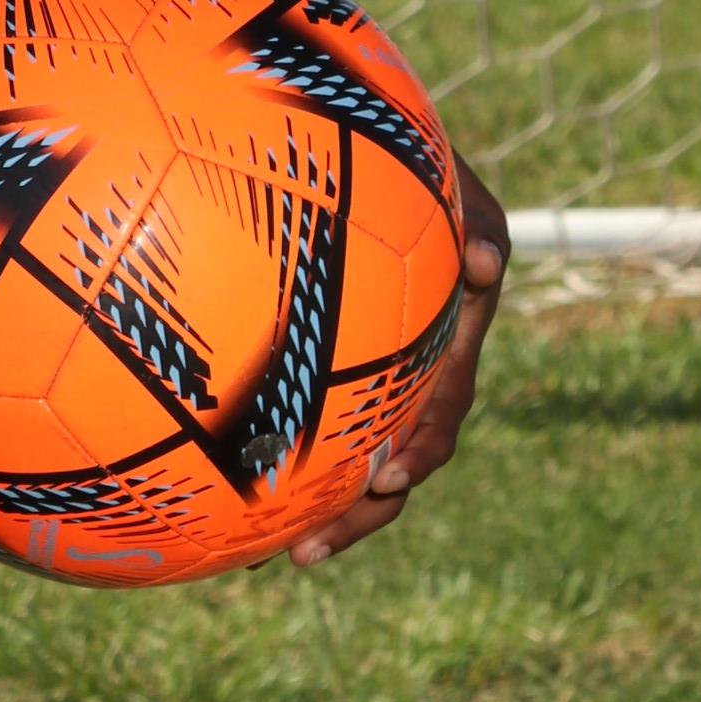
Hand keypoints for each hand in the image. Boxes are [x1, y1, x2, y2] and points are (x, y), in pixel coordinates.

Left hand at [288, 147, 508, 569]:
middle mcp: (407, 372)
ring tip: (264, 553)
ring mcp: (364, 375)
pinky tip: (214, 490)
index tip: (389, 480)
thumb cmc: (409, 160)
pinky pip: (297, 419)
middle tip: (305, 551)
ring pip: (345, 456)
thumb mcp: (451, 181)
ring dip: (316, 508)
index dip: (420, 452)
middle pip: (392, 461)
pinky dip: (270, 455)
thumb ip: (473, 218)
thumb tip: (485, 262)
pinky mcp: (315, 368)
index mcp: (445, 343)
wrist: (347, 148)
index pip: (441, 412)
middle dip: (356, 514)